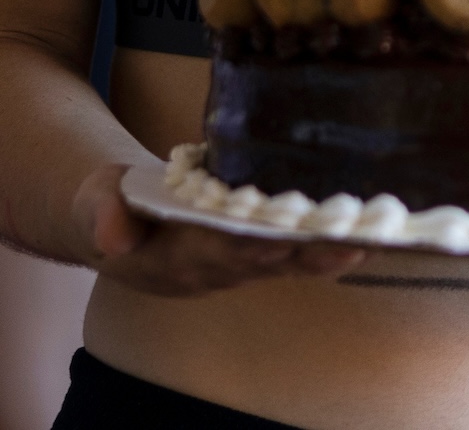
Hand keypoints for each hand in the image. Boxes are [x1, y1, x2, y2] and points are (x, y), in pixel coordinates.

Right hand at [71, 163, 364, 295]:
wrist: (114, 219)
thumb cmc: (108, 201)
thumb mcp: (94, 200)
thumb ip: (102, 214)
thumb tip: (111, 235)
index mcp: (172, 257)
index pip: (216, 251)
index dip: (250, 244)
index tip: (285, 234)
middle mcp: (210, 269)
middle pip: (265, 261)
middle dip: (307, 251)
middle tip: (352, 238)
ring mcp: (233, 265)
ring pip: (286, 262)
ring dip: (327, 252)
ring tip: (374, 237)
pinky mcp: (251, 254)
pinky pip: (293, 255)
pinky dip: (327, 247)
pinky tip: (366, 237)